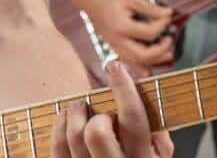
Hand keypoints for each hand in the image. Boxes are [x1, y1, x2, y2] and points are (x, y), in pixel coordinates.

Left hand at [52, 60, 173, 157]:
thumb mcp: (158, 156)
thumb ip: (158, 132)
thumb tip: (147, 99)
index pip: (133, 118)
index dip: (123, 87)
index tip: (114, 67)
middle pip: (97, 132)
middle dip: (94, 113)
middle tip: (92, 105)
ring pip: (74, 137)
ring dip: (73, 114)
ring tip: (77, 107)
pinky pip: (58, 148)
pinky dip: (59, 127)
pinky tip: (65, 119)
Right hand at [73, 0, 173, 74]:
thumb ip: (150, 8)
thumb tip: (168, 13)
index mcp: (122, 26)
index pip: (150, 32)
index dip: (163, 24)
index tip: (167, 16)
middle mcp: (117, 39)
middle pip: (143, 55)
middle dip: (160, 50)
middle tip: (170, 41)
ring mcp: (113, 44)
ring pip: (135, 61)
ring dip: (153, 61)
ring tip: (166, 55)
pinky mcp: (111, 44)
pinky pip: (126, 60)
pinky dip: (138, 66)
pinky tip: (146, 70)